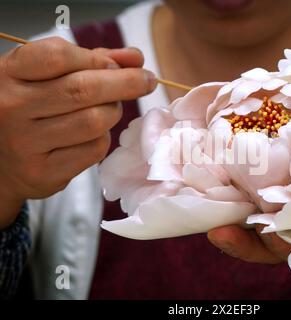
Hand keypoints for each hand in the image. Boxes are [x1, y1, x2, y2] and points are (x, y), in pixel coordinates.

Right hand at [0, 37, 156, 227]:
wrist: (0, 160)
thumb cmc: (30, 110)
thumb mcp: (45, 76)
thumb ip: (88, 61)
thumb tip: (134, 58)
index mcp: (8, 74)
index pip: (58, 55)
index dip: (97, 58)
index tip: (119, 63)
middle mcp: (11, 108)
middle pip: (83, 89)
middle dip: (126, 83)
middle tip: (146, 81)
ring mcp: (26, 143)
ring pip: (95, 121)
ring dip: (113, 112)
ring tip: (108, 109)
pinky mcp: (44, 172)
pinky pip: (94, 149)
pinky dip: (103, 138)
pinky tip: (93, 134)